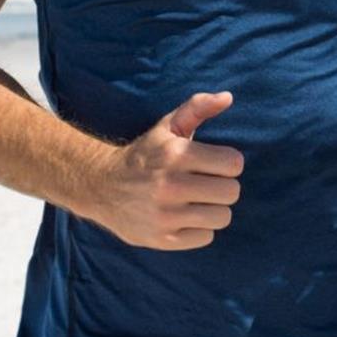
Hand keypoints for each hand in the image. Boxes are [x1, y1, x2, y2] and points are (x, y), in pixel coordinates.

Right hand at [85, 91, 243, 249]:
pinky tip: (183, 218)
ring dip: (213, 210)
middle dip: (222, 188)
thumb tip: (228, 97)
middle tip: (205, 185)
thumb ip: (198, 107)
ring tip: (196, 202)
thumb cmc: (146, 155)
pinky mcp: (162, 239)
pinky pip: (206, 237)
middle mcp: (170, 185)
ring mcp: (166, 215)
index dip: (227, 164)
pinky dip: (199, 230)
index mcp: (176, 154)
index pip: (234, 164)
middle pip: (231, 193)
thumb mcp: (168, 127)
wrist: (102, 187)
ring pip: (222, 217)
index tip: (213, 165)